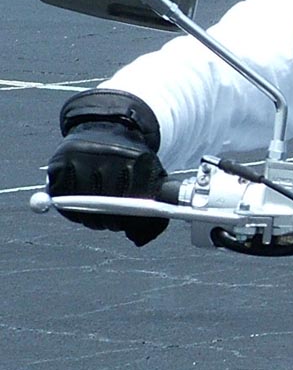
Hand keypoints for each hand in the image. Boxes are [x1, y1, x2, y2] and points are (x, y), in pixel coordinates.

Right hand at [47, 90, 167, 246]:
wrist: (108, 128)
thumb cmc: (131, 163)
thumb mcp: (152, 179)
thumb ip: (154, 214)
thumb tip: (138, 241)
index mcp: (138, 160)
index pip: (135, 200)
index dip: (130, 220)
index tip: (127, 224)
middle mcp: (109, 156)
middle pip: (107, 205)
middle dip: (110, 221)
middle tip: (110, 221)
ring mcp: (82, 157)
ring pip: (82, 204)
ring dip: (88, 216)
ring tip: (96, 210)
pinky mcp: (60, 161)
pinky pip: (60, 197)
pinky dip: (68, 206)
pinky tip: (79, 200)